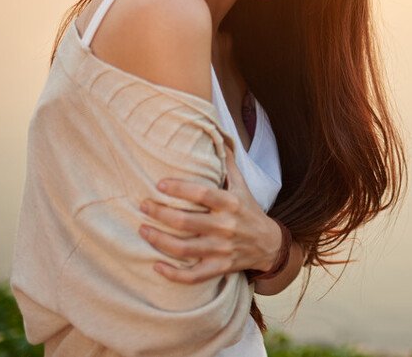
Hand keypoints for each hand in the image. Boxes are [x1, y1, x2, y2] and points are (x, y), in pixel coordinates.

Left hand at [138, 152, 281, 283]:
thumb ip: (228, 163)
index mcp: (231, 203)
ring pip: (185, 249)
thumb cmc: (248, 210)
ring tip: (143, 230)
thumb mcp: (242, 185)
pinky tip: (155, 265)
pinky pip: (193, 276)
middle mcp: (226, 227)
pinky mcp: (219, 268)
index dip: (180, 189)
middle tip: (143, 206)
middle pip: (187, 222)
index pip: (203, 194)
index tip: (159, 184)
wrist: (268, 244)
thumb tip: (218, 135)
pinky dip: (173, 274)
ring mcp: (222, 250)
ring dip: (159, 241)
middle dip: (161, 214)